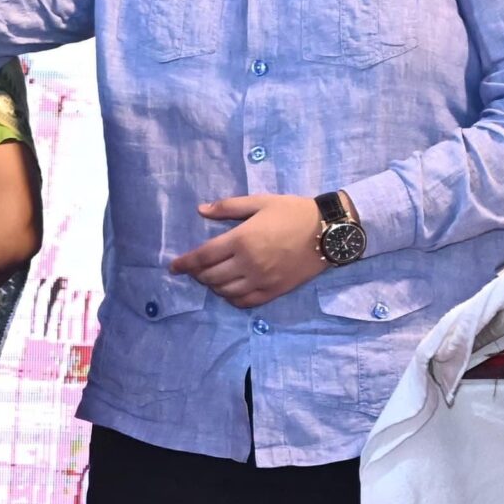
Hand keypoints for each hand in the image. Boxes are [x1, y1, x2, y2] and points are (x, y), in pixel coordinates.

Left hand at [168, 194, 326, 307]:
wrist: (329, 231)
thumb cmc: (293, 212)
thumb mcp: (260, 202)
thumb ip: (228, 207)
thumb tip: (201, 210)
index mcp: (242, 240)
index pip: (203, 257)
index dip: (185, 263)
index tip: (174, 267)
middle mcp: (249, 263)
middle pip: (211, 277)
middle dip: (198, 274)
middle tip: (196, 269)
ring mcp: (262, 279)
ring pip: (226, 291)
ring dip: (213, 286)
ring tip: (212, 278)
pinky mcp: (275, 290)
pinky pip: (246, 302)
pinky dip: (232, 298)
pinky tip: (230, 291)